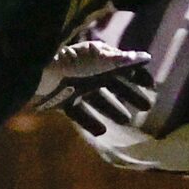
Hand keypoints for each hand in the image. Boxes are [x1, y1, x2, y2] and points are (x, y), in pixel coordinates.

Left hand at [33, 38, 155, 135]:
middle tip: (147, 107)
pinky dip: (91, 122)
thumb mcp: (101, 59)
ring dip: (113, 109)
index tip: (151, 87)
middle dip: (130, 94)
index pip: (123, 66)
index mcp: (98, 58)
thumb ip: (124, 60)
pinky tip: (103, 131)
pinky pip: (80, 113)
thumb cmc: (72, 63)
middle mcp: (89, 71)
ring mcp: (75, 86)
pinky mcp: (63, 101)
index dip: (138, 75)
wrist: (36, 73)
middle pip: (114, 84)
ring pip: (99, 99)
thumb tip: (146, 57)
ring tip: (127, 121)